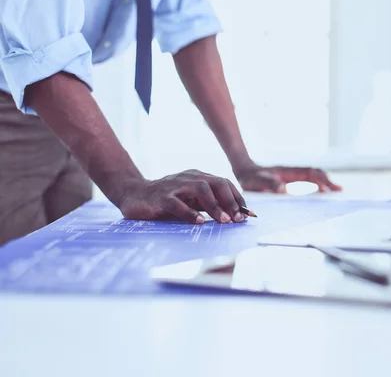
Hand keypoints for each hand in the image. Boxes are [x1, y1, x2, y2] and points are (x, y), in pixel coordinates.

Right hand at [118, 170, 246, 223]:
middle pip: (216, 183)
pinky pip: (177, 203)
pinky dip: (189, 213)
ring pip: (201, 190)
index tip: (247, 214)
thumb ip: (210, 205)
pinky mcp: (161, 197)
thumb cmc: (168, 200)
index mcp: (199, 177)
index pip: (224, 183)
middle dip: (230, 201)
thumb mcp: (192, 201)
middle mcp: (189, 178)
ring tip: (224, 221)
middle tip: (238, 219)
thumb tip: (234, 216)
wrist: (135, 194)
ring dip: (215, 206)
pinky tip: (199, 222)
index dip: (237, 198)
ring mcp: (176, 186)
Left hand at [235, 166, 341, 192]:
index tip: (327, 190)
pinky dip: (317, 183)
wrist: (245, 171)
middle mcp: (293, 171)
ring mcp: (292, 174)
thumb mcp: (257, 182)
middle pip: (315, 172)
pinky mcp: (290, 179)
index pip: (309, 174)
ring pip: (313, 175)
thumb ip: (269, 184)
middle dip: (327, 180)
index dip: (320, 180)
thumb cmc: (251, 177)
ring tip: (335, 189)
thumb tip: (283, 189)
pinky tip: (321, 190)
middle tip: (339, 190)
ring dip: (325, 181)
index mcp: (288, 172)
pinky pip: (308, 179)